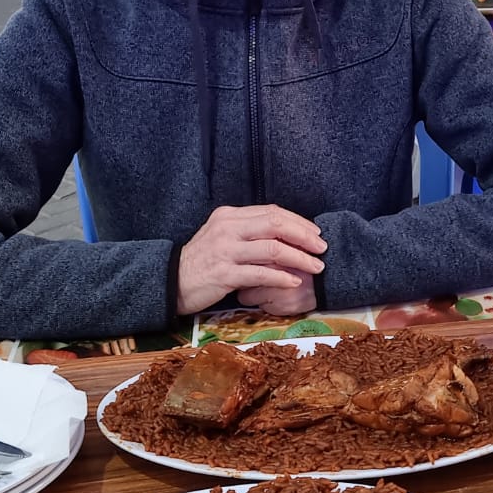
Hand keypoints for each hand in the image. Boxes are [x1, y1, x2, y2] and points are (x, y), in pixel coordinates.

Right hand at [176, 205, 325, 315]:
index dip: (297, 221)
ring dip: (299, 258)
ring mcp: (225, 251)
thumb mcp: (221, 236)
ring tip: (315, 266)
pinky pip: (260, 274)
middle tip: (321, 247)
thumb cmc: (202, 261)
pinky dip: (281, 277)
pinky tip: (294, 281)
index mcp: (229, 216)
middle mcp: (227, 228)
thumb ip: (247, 230)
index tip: (314, 232)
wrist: (171, 281)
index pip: (271, 211)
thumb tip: (282, 230)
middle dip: (304, 236)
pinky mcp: (224, 274)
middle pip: (275, 224)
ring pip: (272, 249)